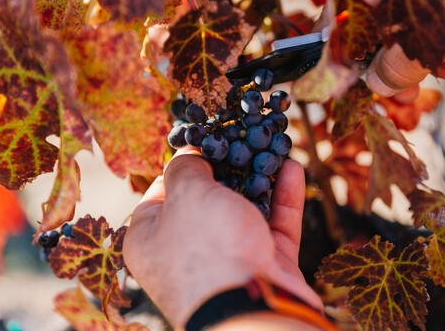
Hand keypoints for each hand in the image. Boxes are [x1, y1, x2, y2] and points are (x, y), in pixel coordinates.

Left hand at [122, 148, 321, 327]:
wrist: (252, 308)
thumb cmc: (206, 247)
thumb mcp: (186, 194)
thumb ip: (186, 168)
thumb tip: (190, 153)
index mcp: (151, 238)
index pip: (162, 192)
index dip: (184, 163)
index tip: (206, 140)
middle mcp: (187, 250)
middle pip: (208, 199)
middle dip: (230, 168)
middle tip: (244, 137)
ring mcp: (228, 260)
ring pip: (245, 211)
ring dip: (261, 178)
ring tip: (274, 146)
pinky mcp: (264, 266)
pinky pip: (274, 226)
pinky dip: (283, 198)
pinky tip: (293, 168)